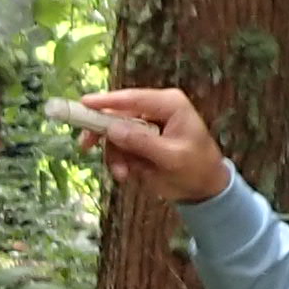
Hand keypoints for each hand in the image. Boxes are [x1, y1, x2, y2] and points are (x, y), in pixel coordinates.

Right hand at [69, 87, 232, 207]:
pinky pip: (118, 148)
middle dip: (103, 133)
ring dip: (113, 155)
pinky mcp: (139, 142)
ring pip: (114, 134)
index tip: (83, 104)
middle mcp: (154, 110)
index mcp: (169, 104)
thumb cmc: (197, 168)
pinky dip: (118, 162)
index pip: (132, 98)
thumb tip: (113, 129)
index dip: (106, 101)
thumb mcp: (172, 156)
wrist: (204, 190)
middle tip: (86, 146)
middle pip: (117, 113)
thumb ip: (142, 142)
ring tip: (122, 174)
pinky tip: (127, 175)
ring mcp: (145, 126)